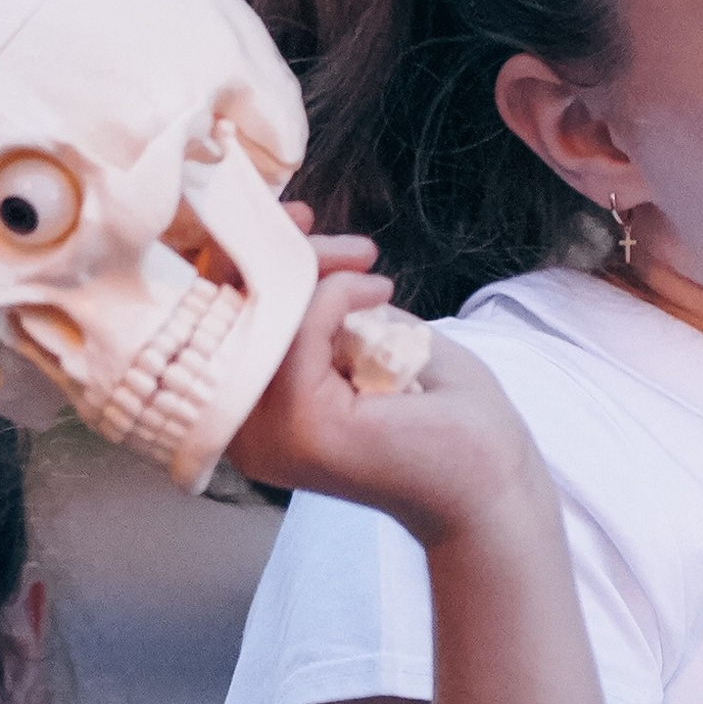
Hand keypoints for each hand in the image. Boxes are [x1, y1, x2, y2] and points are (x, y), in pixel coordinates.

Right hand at [231, 237, 542, 549]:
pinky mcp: (302, 424)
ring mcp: (266, 432)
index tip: (297, 222)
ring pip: (260, 311)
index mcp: (245, 413)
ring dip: (318, 270)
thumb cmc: (436, 415)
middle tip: (349, 249)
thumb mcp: (362, 336)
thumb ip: (314, 303)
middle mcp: (240, 429)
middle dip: (279, 253)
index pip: (213, 320)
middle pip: (224, 309)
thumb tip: (289, 239)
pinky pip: (300, 326)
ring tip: (371, 273)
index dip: (243, 258)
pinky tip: (380, 294)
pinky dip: (341, 294)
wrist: (488, 481)